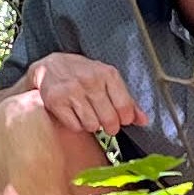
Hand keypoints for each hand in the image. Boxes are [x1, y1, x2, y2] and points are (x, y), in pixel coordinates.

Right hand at [27, 54, 143, 138]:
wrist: (50, 67)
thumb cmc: (82, 74)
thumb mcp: (106, 80)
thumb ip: (127, 100)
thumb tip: (143, 120)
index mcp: (107, 74)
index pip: (125, 107)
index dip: (125, 119)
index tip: (120, 118)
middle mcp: (90, 80)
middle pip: (109, 120)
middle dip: (109, 125)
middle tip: (104, 120)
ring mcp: (72, 91)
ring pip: (92, 125)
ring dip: (91, 125)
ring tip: (87, 114)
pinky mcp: (56, 101)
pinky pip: (75, 127)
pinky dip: (76, 125)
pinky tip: (74, 114)